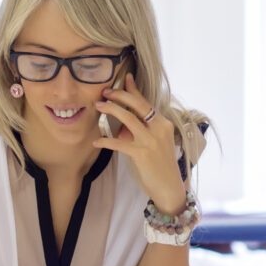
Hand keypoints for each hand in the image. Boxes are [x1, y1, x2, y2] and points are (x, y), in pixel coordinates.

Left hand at [93, 72, 186, 214]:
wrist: (169, 187)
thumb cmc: (161, 165)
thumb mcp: (157, 143)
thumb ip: (144, 130)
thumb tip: (124, 122)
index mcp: (164, 124)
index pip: (146, 102)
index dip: (134, 89)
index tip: (125, 78)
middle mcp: (159, 128)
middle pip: (137, 105)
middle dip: (120, 95)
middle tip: (105, 93)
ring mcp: (150, 141)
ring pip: (128, 118)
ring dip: (111, 109)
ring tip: (99, 106)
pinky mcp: (141, 154)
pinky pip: (119, 143)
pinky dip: (106, 141)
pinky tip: (96, 142)